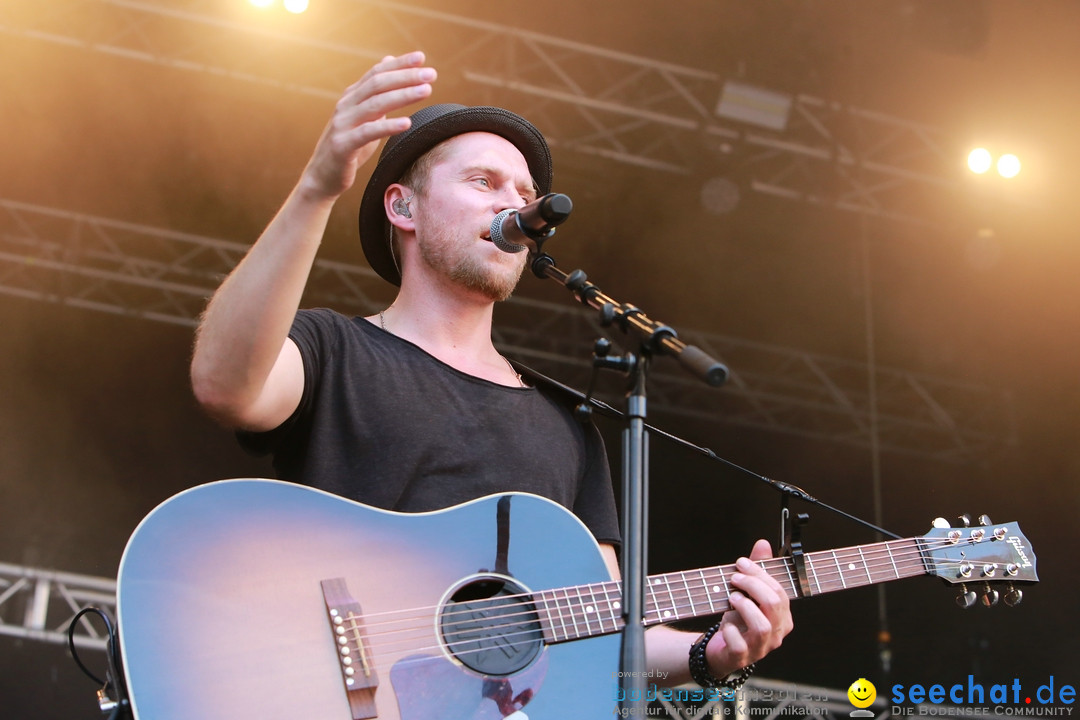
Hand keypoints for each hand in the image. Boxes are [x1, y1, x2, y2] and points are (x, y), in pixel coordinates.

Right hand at [301, 51, 436, 199]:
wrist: (322, 177)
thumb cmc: (349, 147)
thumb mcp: (364, 118)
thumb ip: (376, 94)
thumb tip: (388, 63)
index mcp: (352, 97)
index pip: (377, 73)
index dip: (398, 64)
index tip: (421, 57)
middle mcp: (346, 106)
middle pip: (378, 84)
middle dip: (406, 77)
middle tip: (431, 74)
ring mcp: (342, 124)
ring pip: (375, 105)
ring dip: (402, 95)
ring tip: (426, 91)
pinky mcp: (343, 145)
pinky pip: (367, 133)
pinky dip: (388, 126)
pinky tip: (407, 123)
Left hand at [705, 539, 792, 676]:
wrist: (721, 649)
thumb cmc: (738, 620)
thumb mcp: (748, 594)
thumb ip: (757, 571)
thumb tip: (763, 544)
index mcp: (782, 618)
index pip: (779, 592)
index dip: (760, 575)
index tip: (741, 563)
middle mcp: (776, 634)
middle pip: (773, 605)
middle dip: (752, 585)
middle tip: (734, 578)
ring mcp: (761, 648)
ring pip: (762, 626)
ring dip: (745, 606)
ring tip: (732, 597)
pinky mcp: (742, 658)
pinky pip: (740, 645)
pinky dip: (730, 630)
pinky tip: (725, 622)